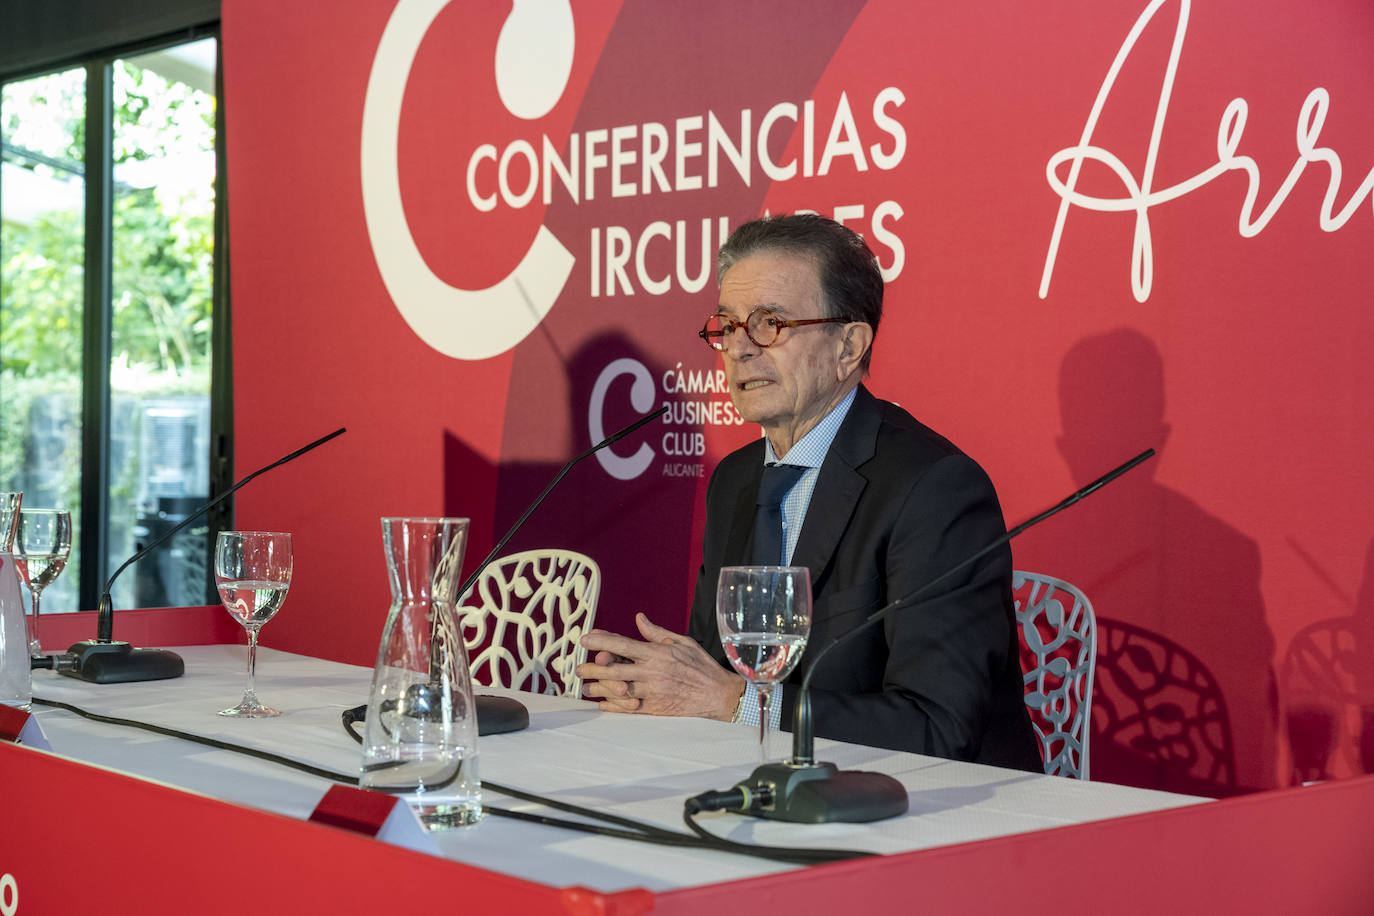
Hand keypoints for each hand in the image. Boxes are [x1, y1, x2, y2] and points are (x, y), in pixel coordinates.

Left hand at [578, 613, 745, 720]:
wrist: (718, 695)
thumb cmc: (701, 666)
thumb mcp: (682, 642)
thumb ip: (657, 632)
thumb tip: (639, 618)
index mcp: (657, 653)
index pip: (623, 645)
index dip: (601, 641)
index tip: (585, 639)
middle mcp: (652, 672)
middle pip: (615, 669)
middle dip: (593, 668)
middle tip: (578, 668)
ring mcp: (653, 692)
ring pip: (618, 690)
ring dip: (599, 688)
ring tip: (584, 687)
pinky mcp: (655, 708)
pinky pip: (630, 708)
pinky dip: (614, 706)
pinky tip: (602, 704)